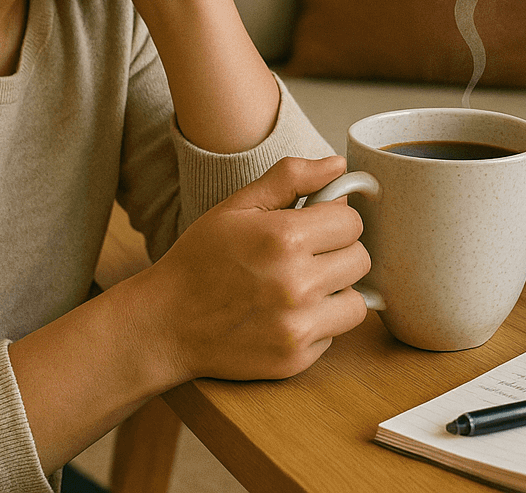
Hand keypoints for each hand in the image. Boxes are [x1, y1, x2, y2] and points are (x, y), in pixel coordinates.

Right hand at [139, 156, 371, 381]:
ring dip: (336, 292)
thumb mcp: (237, 207)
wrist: (165, 324)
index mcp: (283, 238)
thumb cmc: (201, 259)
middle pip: (360, 260)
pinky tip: (285, 315)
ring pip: (357, 302)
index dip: (334, 221)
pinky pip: (335, 334)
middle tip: (306, 256)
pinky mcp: (296, 359)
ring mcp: (297, 326)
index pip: (352, 223)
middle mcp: (296, 283)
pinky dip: (318, 324)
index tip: (313, 227)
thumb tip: (339, 165)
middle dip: (338, 253)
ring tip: (302, 287)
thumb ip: (290, 179)